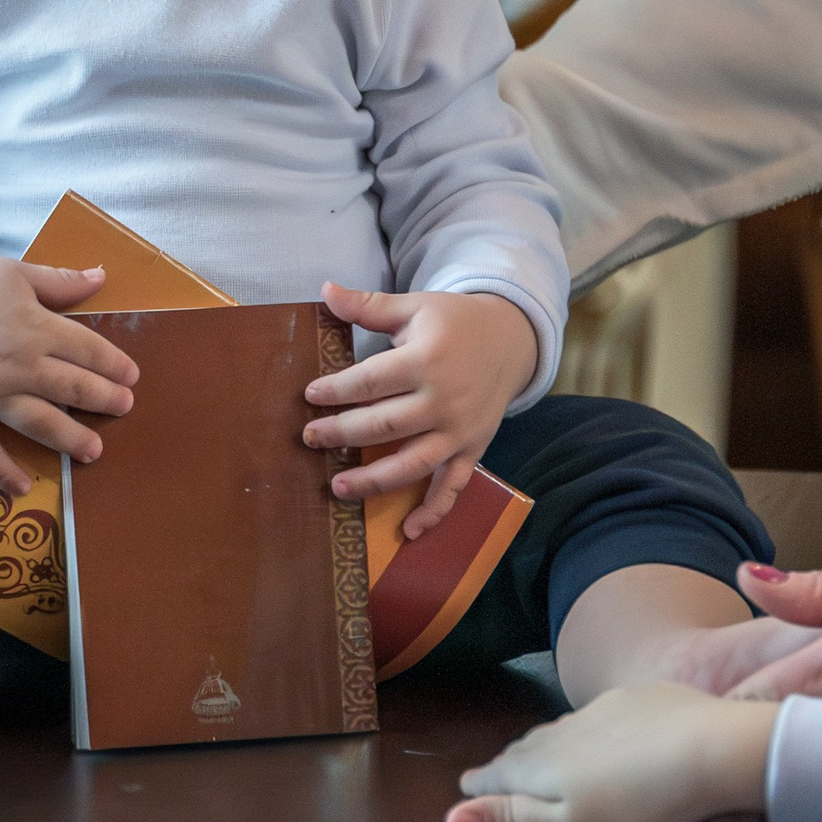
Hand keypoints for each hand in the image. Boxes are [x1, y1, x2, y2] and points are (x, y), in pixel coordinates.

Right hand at [0, 246, 136, 496]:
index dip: (113, 364)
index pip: (87, 350)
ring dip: (69, 439)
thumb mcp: (16, 273)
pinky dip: (1, 471)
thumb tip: (102, 276)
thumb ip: (61, 282)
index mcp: (34, 327)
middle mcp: (16, 365)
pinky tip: (23, 488)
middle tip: (125, 409)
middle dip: (102, 400)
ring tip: (94, 452)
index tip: (131, 377)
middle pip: (70, 388)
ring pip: (37, 422)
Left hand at [302, 284, 536, 533]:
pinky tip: (408, 531)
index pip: (371, 380)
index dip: (336, 390)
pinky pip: (454, 487)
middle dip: (342, 434)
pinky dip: (434, 511)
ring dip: (373, 480)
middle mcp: (444, 399)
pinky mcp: (473, 449)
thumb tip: (325, 290)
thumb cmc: (454, 322)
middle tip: (310, 438)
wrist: (511, 338)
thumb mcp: (415, 307)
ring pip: (413, 463)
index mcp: (427, 358)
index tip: (310, 396)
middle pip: (384, 424)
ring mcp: (460, 429)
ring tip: (337, 487)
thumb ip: (369, 306)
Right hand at [443, 681, 775, 821]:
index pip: (502, 774)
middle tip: (496, 772)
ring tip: (539, 755)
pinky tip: (600, 735)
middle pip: (529, 748)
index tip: (466, 787)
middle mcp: (568, 730)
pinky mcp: (644, 697)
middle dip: (511, 763)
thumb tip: (448, 821)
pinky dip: (588, 730)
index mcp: (545, 767)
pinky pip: (602, 714)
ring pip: (564, 729)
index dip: (482, 785)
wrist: (711, 749)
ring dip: (546, 744)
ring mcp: (607, 709)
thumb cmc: (639, 806)